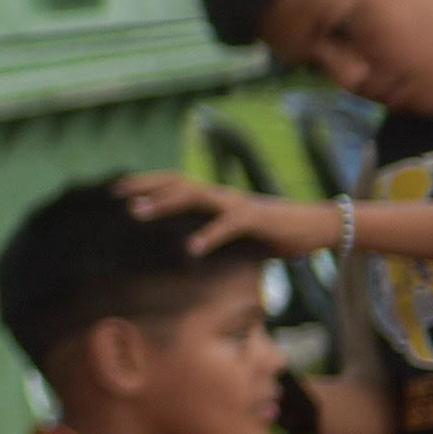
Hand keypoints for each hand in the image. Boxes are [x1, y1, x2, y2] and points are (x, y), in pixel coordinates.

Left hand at [114, 169, 332, 258]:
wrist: (318, 227)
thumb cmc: (273, 233)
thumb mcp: (235, 234)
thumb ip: (211, 235)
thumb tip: (183, 251)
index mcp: (215, 197)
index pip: (175, 182)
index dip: (145, 183)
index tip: (116, 189)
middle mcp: (221, 195)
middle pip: (176, 182)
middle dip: (144, 187)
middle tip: (114, 196)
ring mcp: (237, 204)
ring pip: (194, 195)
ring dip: (164, 204)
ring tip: (137, 214)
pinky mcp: (255, 219)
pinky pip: (227, 224)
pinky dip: (208, 235)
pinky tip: (191, 248)